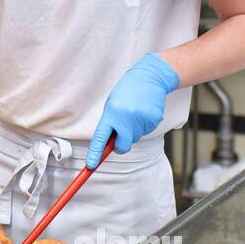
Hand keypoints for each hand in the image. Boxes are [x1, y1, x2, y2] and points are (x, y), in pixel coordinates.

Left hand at [87, 53, 180, 168]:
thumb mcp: (112, 105)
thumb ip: (110, 123)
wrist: (150, 77)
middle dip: (120, 145)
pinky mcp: (153, 121)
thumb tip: (109, 144)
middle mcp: (126, 118)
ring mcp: (141, 120)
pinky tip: (143, 112)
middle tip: (121, 132)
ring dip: (133, 131)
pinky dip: (143, 126)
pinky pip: (145, 132)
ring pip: (135, 138)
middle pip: (122, 146)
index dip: (95, 153)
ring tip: (134, 112)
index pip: (101, 138)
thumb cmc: (127, 91)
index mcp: (112, 113)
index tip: (90, 165)